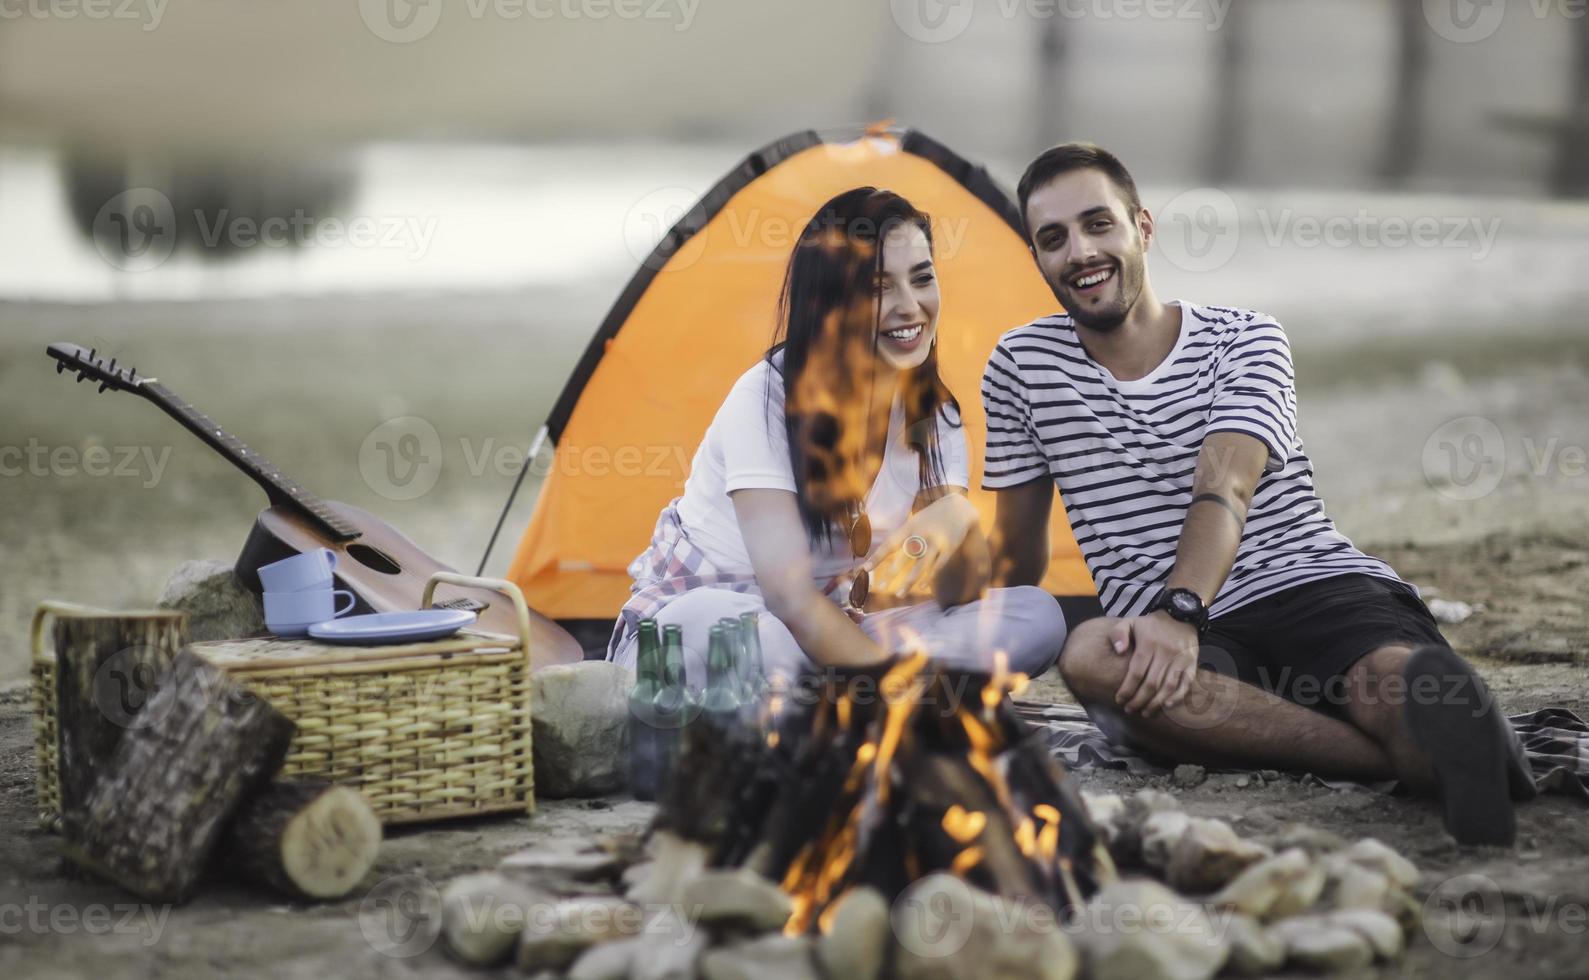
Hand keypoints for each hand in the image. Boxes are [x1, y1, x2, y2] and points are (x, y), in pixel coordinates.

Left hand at [864, 494, 978, 598]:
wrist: (959, 507)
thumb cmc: (930, 519)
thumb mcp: (914, 522)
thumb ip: (901, 537)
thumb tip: (884, 556)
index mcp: (909, 527)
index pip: (890, 544)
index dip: (877, 557)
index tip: (865, 569)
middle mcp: (921, 535)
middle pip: (904, 557)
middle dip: (892, 573)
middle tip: (880, 587)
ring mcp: (936, 542)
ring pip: (921, 566)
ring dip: (909, 581)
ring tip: (899, 594)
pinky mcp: (949, 548)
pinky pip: (937, 566)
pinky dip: (928, 577)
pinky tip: (921, 587)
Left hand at [1110, 611, 1198, 717]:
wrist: (1180, 615)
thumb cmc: (1150, 624)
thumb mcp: (1130, 622)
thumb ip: (1118, 634)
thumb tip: (1118, 651)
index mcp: (1148, 643)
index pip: (1136, 673)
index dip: (1127, 689)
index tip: (1119, 700)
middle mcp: (1165, 652)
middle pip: (1151, 683)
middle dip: (1139, 701)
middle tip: (1130, 710)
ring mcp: (1180, 658)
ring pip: (1168, 686)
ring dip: (1156, 703)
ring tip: (1145, 713)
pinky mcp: (1192, 663)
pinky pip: (1186, 683)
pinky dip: (1178, 696)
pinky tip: (1167, 706)